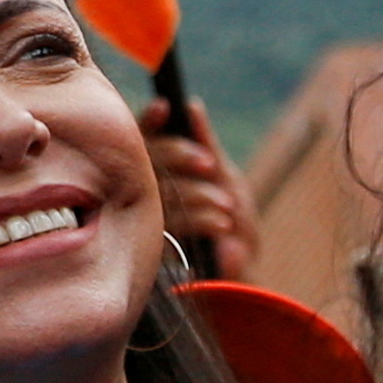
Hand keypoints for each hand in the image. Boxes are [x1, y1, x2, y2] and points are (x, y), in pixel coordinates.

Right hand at [142, 95, 250, 280]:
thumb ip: (205, 146)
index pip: (140, 141)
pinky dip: (199, 220)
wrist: (242, 275)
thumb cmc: (232, 225)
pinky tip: (221, 223)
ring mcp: (143, 224)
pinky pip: (167, 226)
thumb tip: (190, 107)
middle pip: (143, 162)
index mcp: (155, 174)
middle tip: (208, 163)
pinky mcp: (150, 254)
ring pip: (156, 192)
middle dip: (177, 155)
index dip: (147, 122)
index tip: (165, 107)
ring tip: (225, 204)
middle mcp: (141, 195)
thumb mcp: (225, 180)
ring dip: (196, 193)